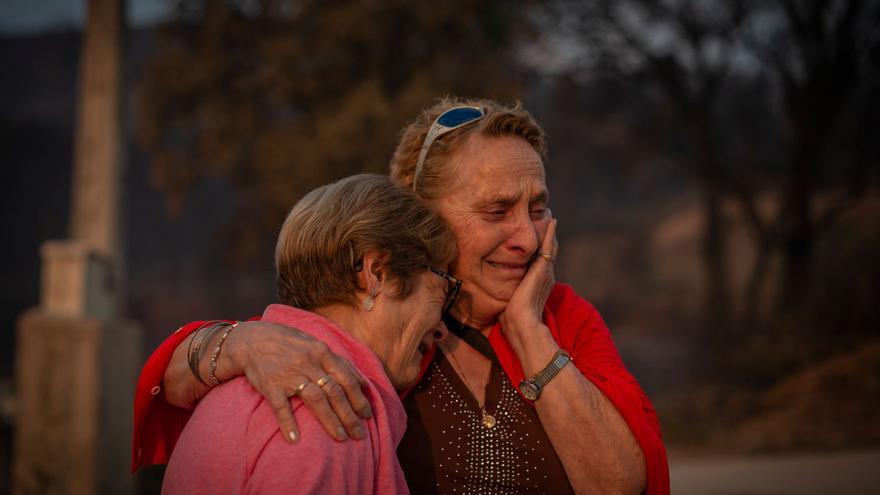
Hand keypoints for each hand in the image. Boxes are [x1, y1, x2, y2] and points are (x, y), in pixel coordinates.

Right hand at [223, 322, 372, 442]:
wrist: (252, 340)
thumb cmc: (288, 343)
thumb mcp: (315, 345)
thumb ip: (338, 362)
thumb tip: (362, 382)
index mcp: (322, 352)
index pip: (346, 378)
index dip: (359, 399)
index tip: (367, 416)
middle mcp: (308, 363)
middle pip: (335, 392)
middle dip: (350, 415)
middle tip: (359, 434)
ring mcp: (289, 374)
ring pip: (315, 400)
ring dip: (330, 421)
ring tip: (340, 437)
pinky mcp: (270, 385)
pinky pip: (281, 406)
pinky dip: (288, 423)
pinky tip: (295, 439)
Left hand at [499, 218, 557, 340]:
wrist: (521, 323)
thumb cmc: (512, 317)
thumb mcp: (511, 298)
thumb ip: (509, 291)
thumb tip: (497, 291)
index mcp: (539, 282)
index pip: (542, 260)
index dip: (542, 247)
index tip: (540, 235)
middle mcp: (546, 274)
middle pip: (549, 250)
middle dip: (549, 236)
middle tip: (549, 220)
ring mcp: (546, 271)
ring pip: (551, 246)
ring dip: (551, 231)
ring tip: (551, 217)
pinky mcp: (543, 268)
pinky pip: (549, 246)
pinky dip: (550, 233)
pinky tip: (552, 221)